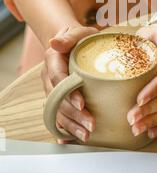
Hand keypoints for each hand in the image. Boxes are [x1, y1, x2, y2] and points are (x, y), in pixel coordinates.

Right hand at [42, 24, 98, 143]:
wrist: (74, 44)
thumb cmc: (81, 38)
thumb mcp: (80, 32)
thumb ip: (70, 36)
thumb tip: (54, 42)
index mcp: (53, 60)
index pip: (58, 78)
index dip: (69, 92)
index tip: (82, 103)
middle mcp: (49, 77)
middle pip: (58, 99)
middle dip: (74, 114)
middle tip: (91, 125)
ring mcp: (51, 89)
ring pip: (57, 111)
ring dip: (71, 125)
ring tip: (87, 135)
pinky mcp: (58, 98)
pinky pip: (58, 116)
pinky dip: (64, 129)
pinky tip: (71, 140)